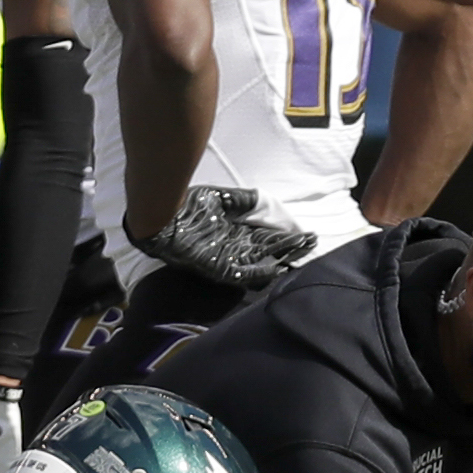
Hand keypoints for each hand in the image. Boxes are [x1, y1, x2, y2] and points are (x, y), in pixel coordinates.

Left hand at [138, 185, 315, 292]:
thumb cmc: (186, 205)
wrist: (160, 214)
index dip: (285, 235)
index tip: (304, 234)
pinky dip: (259, 273)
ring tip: (301, 257)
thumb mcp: (221, 199)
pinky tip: (276, 269)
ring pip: (260, 261)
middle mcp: (233, 246)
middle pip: (267, 249)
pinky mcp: (217, 267)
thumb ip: (244, 201)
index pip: (265, 235)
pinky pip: (242, 273)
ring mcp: (226, 257)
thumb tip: (266, 201)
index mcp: (233, 231)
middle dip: (290, 248)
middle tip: (312, 247)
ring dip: (280, 259)